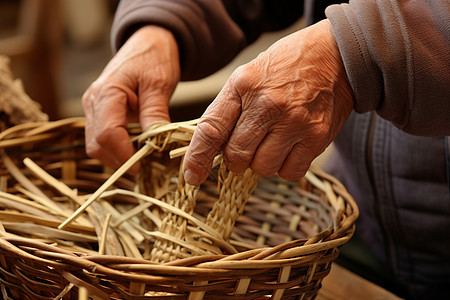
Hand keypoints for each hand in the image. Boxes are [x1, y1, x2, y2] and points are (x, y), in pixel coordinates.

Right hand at [82, 25, 179, 172]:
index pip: (108, 133)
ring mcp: (93, 107)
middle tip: (145, 165)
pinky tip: (134, 149)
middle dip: (118, 159)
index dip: (123, 154)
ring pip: (95, 145)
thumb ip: (155, 112)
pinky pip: (100, 137)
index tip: (141, 166)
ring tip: (142, 158)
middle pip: (96, 144)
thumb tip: (154, 143)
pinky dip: (115, 148)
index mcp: (107, 92)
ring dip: (116, 156)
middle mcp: (93, 101)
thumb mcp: (160, 83)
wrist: (148, 43)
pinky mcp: (98, 112)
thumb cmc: (154, 58)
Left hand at [183, 20, 353, 184]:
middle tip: (248, 143)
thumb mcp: (247, 75)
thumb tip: (209, 150)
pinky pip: (290, 172)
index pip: (211, 130)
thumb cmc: (285, 67)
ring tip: (274, 138)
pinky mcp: (317, 138)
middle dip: (237, 158)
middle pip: (237, 157)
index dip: (197, 158)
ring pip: (263, 169)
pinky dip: (286, 166)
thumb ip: (227, 110)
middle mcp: (268, 105)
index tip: (191, 176)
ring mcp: (294, 123)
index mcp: (243, 86)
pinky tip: (290, 145)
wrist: (334, 55)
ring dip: (263, 161)